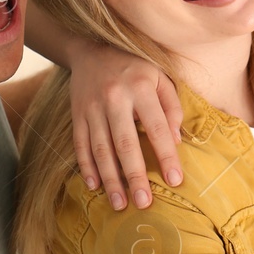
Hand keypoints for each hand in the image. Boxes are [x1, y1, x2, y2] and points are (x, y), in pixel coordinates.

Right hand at [67, 40, 182, 210]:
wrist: (92, 50)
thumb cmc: (135, 68)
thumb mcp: (160, 77)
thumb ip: (172, 106)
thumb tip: (176, 141)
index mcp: (140, 87)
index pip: (157, 127)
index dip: (166, 155)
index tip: (175, 180)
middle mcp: (114, 98)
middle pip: (126, 143)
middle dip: (135, 176)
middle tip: (144, 203)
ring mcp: (92, 107)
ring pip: (101, 149)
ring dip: (111, 179)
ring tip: (121, 203)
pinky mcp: (77, 114)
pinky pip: (80, 144)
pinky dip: (87, 166)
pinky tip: (95, 186)